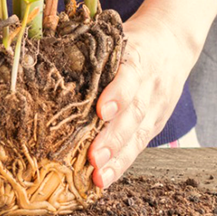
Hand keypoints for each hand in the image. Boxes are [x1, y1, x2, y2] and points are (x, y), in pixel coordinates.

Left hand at [87, 9, 197, 188]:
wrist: (173, 40)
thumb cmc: (131, 39)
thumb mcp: (116, 36)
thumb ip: (90, 51)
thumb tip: (44, 60)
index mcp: (137, 56)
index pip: (129, 76)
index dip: (117, 95)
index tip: (100, 111)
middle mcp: (150, 83)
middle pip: (133, 114)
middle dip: (113, 138)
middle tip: (93, 158)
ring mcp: (157, 105)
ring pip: (139, 134)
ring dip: (118, 159)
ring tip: (98, 176)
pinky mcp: (157, 122)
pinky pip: (140, 145)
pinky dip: (122, 164)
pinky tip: (105, 179)